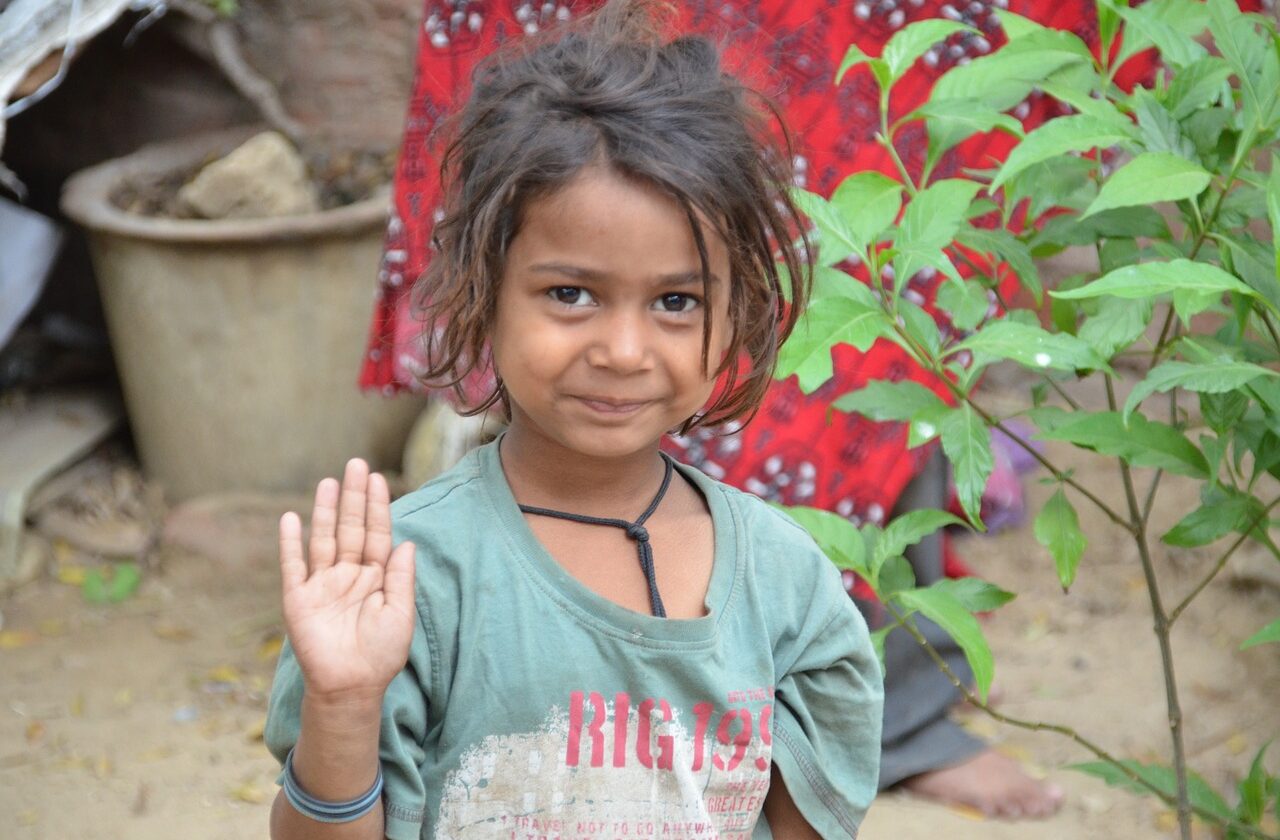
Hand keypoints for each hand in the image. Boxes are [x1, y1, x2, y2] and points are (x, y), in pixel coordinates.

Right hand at [279, 459, 416, 701]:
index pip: (377, 533)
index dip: (377, 506)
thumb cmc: (380, 654)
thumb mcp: (400, 614)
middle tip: (355, 464)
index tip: (378, 478)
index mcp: (375, 577)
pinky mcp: (298, 599)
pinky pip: (293, 565)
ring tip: (329, 482)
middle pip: (351, 528)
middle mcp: (348, 575)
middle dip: (353, 497)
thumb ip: (401, 577)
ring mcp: (322, 585)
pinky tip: (290, 519)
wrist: (351, 687)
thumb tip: (406, 541)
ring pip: (323, 539)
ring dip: (324, 511)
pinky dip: (290, 543)